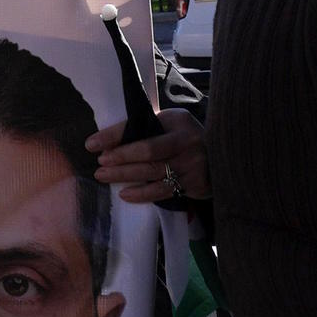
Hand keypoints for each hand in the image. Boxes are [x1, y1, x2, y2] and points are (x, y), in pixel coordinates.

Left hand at [89, 108, 207, 206]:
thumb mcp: (173, 124)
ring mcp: (192, 165)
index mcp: (177, 122)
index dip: (114, 135)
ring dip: (125, 177)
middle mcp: (187, 142)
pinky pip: (163, 191)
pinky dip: (142, 194)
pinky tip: (125, 194)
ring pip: (152, 173)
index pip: (140, 127)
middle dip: (119, 159)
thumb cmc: (189, 138)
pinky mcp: (195, 185)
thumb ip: (149, 128)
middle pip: (147, 152)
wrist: (224, 157)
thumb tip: (111, 141)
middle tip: (99, 164)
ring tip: (103, 177)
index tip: (92, 143)